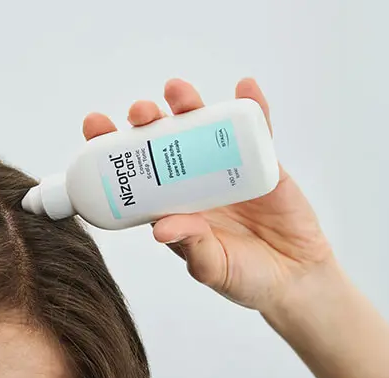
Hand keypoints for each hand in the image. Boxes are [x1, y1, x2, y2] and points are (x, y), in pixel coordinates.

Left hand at [82, 78, 332, 310]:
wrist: (294, 278)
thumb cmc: (245, 277)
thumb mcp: (211, 267)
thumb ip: (190, 247)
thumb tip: (161, 229)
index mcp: (168, 204)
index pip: (133, 170)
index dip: (112, 145)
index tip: (94, 123)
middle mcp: (190, 180)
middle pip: (163, 140)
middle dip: (147, 119)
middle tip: (141, 111)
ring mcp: (224, 167)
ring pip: (202, 127)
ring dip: (189, 104)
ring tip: (178, 91)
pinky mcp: (260, 162)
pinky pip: (256, 130)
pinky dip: (253, 107)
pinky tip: (246, 88)